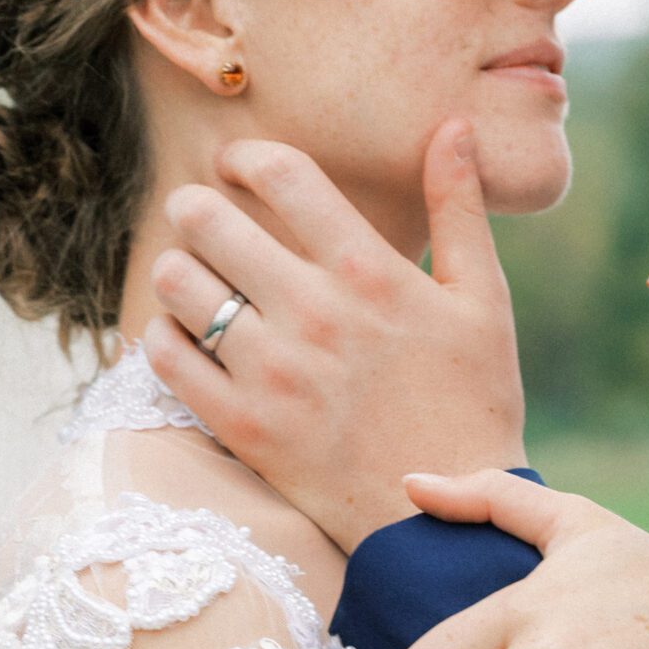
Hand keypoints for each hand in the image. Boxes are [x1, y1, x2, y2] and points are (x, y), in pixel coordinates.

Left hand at [143, 123, 525, 551]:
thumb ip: (460, 211)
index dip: (245, 156)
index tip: (237, 166)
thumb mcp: (484, 303)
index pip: (280, 174)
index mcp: (370, 272)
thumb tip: (451, 126)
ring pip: (177, 283)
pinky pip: (164, 357)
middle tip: (204, 219)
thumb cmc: (473, 405)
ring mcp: (271, 372)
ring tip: (197, 281)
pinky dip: (164, 337)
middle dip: (197, 208)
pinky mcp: (241, 427)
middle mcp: (314, 314)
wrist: (447, 522)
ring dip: (179, 271)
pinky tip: (188, 338)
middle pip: (209, 220)